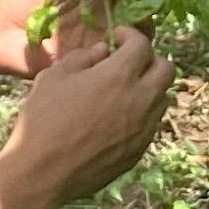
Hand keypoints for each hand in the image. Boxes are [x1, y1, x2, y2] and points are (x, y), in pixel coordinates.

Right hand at [0, 24, 175, 208]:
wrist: (42, 172)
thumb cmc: (42, 118)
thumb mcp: (54, 76)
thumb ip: (83, 57)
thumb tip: (103, 51)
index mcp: (120, 75)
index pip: (143, 44)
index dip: (130, 35)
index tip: (116, 38)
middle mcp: (141, 99)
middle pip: (167, 69)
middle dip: (150, 59)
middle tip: (127, 62)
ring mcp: (143, 128)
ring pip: (162, 98)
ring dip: (149, 88)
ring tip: (123, 91)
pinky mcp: (139, 151)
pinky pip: (151, 125)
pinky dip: (141, 114)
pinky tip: (117, 119)